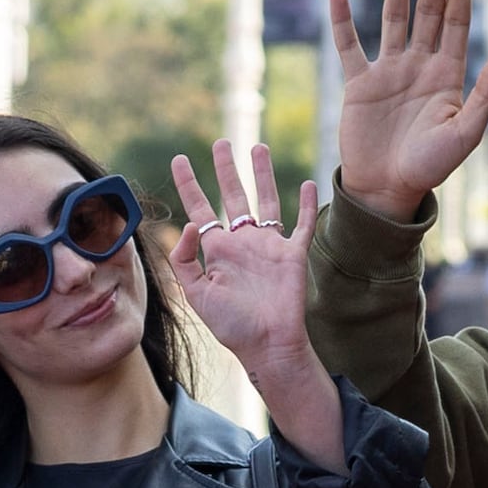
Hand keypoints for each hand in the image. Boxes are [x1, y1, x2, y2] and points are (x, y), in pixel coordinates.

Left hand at [161, 142, 319, 373]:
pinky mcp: (293, 254)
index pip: (200, 208)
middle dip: (227, 169)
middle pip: (234, 196)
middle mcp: (243, 242)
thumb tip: (189, 224)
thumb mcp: (196, 294)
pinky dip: (307, 204)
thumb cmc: (231, 325)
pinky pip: (302, 224)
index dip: (189, 184)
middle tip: (222, 143)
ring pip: (267, 200)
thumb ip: (184, 260)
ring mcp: (269, 246)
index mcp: (218, 250)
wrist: (267, 345)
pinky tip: (308, 183)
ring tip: (258, 147)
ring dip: (263, 175)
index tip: (180, 159)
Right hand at [326, 0, 487, 228]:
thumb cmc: (429, 167)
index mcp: (447, 76)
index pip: (456, 26)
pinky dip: (342, 21)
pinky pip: (349, 46)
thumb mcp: (465, 134)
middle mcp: (419, 66)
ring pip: (393, 20)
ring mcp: (389, 72)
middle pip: (429, 14)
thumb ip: (486, 96)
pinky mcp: (359, 84)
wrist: (386, 190)